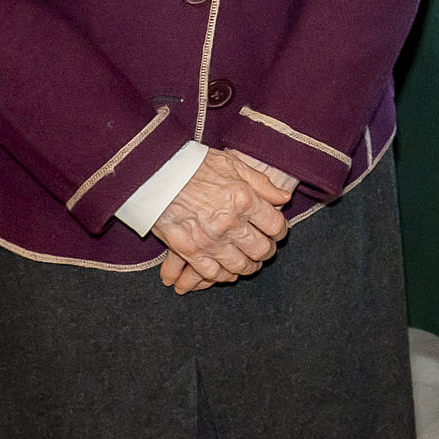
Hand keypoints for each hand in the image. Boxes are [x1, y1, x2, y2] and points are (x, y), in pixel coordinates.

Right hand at [151, 149, 292, 292]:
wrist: (155, 173)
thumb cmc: (194, 164)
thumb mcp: (233, 164)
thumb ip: (261, 183)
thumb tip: (283, 198)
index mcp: (244, 199)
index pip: (276, 226)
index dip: (280, 231)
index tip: (276, 232)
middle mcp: (230, 222)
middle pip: (261, 249)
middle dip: (266, 251)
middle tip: (264, 248)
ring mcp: (210, 239)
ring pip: (240, 265)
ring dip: (248, 266)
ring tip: (248, 262)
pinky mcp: (189, 251)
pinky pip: (213, 273)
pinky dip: (223, 275)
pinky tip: (226, 270)